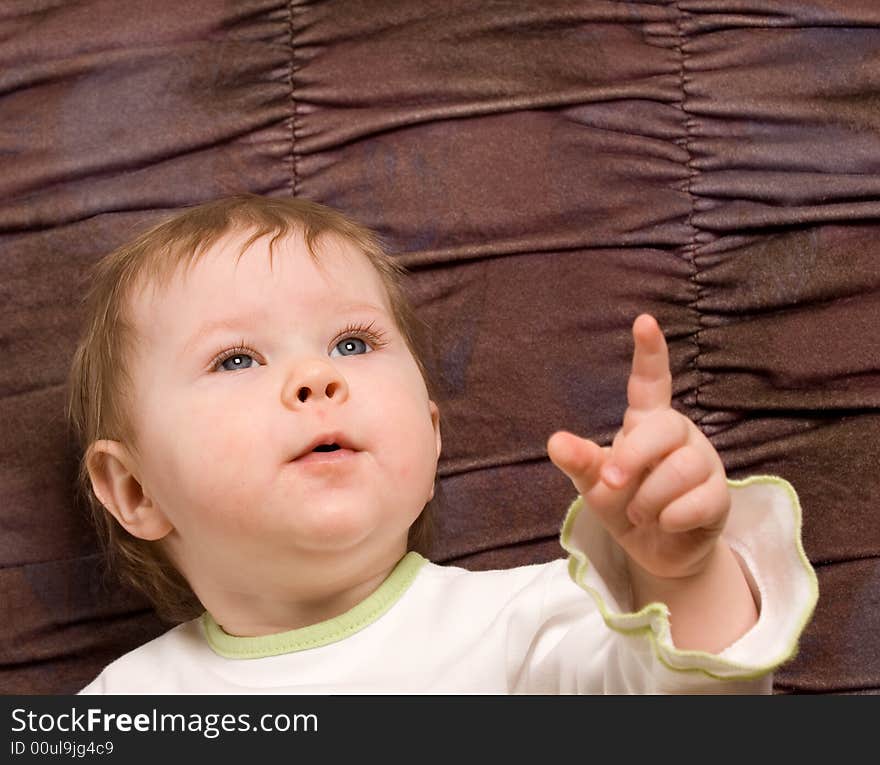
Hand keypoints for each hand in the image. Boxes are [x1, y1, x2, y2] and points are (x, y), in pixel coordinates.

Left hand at [548, 314, 730, 582]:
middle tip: (611, 483)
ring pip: (681, 468)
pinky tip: (665, 523)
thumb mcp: (593, 483)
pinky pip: (698, 502)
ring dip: (648, 500)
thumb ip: (580, 461)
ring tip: (640, 512)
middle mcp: (679, 435)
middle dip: (632, 458)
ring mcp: (704, 463)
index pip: (650, 381)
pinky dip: (669, 519)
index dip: (649, 352)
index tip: (644, 321)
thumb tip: (556, 442)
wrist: (654, 551)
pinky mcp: (720, 496)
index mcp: (647, 422)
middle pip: (663, 428)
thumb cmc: (623, 503)